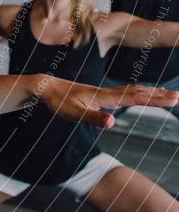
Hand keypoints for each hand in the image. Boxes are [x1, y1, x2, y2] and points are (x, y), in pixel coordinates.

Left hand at [38, 76, 178, 128]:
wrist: (45, 87)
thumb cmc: (58, 101)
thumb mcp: (73, 114)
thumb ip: (92, 118)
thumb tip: (112, 123)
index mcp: (104, 97)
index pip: (135, 98)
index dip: (155, 99)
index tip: (175, 98)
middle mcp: (107, 93)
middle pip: (138, 92)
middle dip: (159, 94)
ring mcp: (104, 93)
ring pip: (133, 91)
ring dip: (151, 92)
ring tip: (168, 94)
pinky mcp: (99, 94)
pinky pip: (125, 93)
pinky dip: (139, 92)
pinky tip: (141, 94)